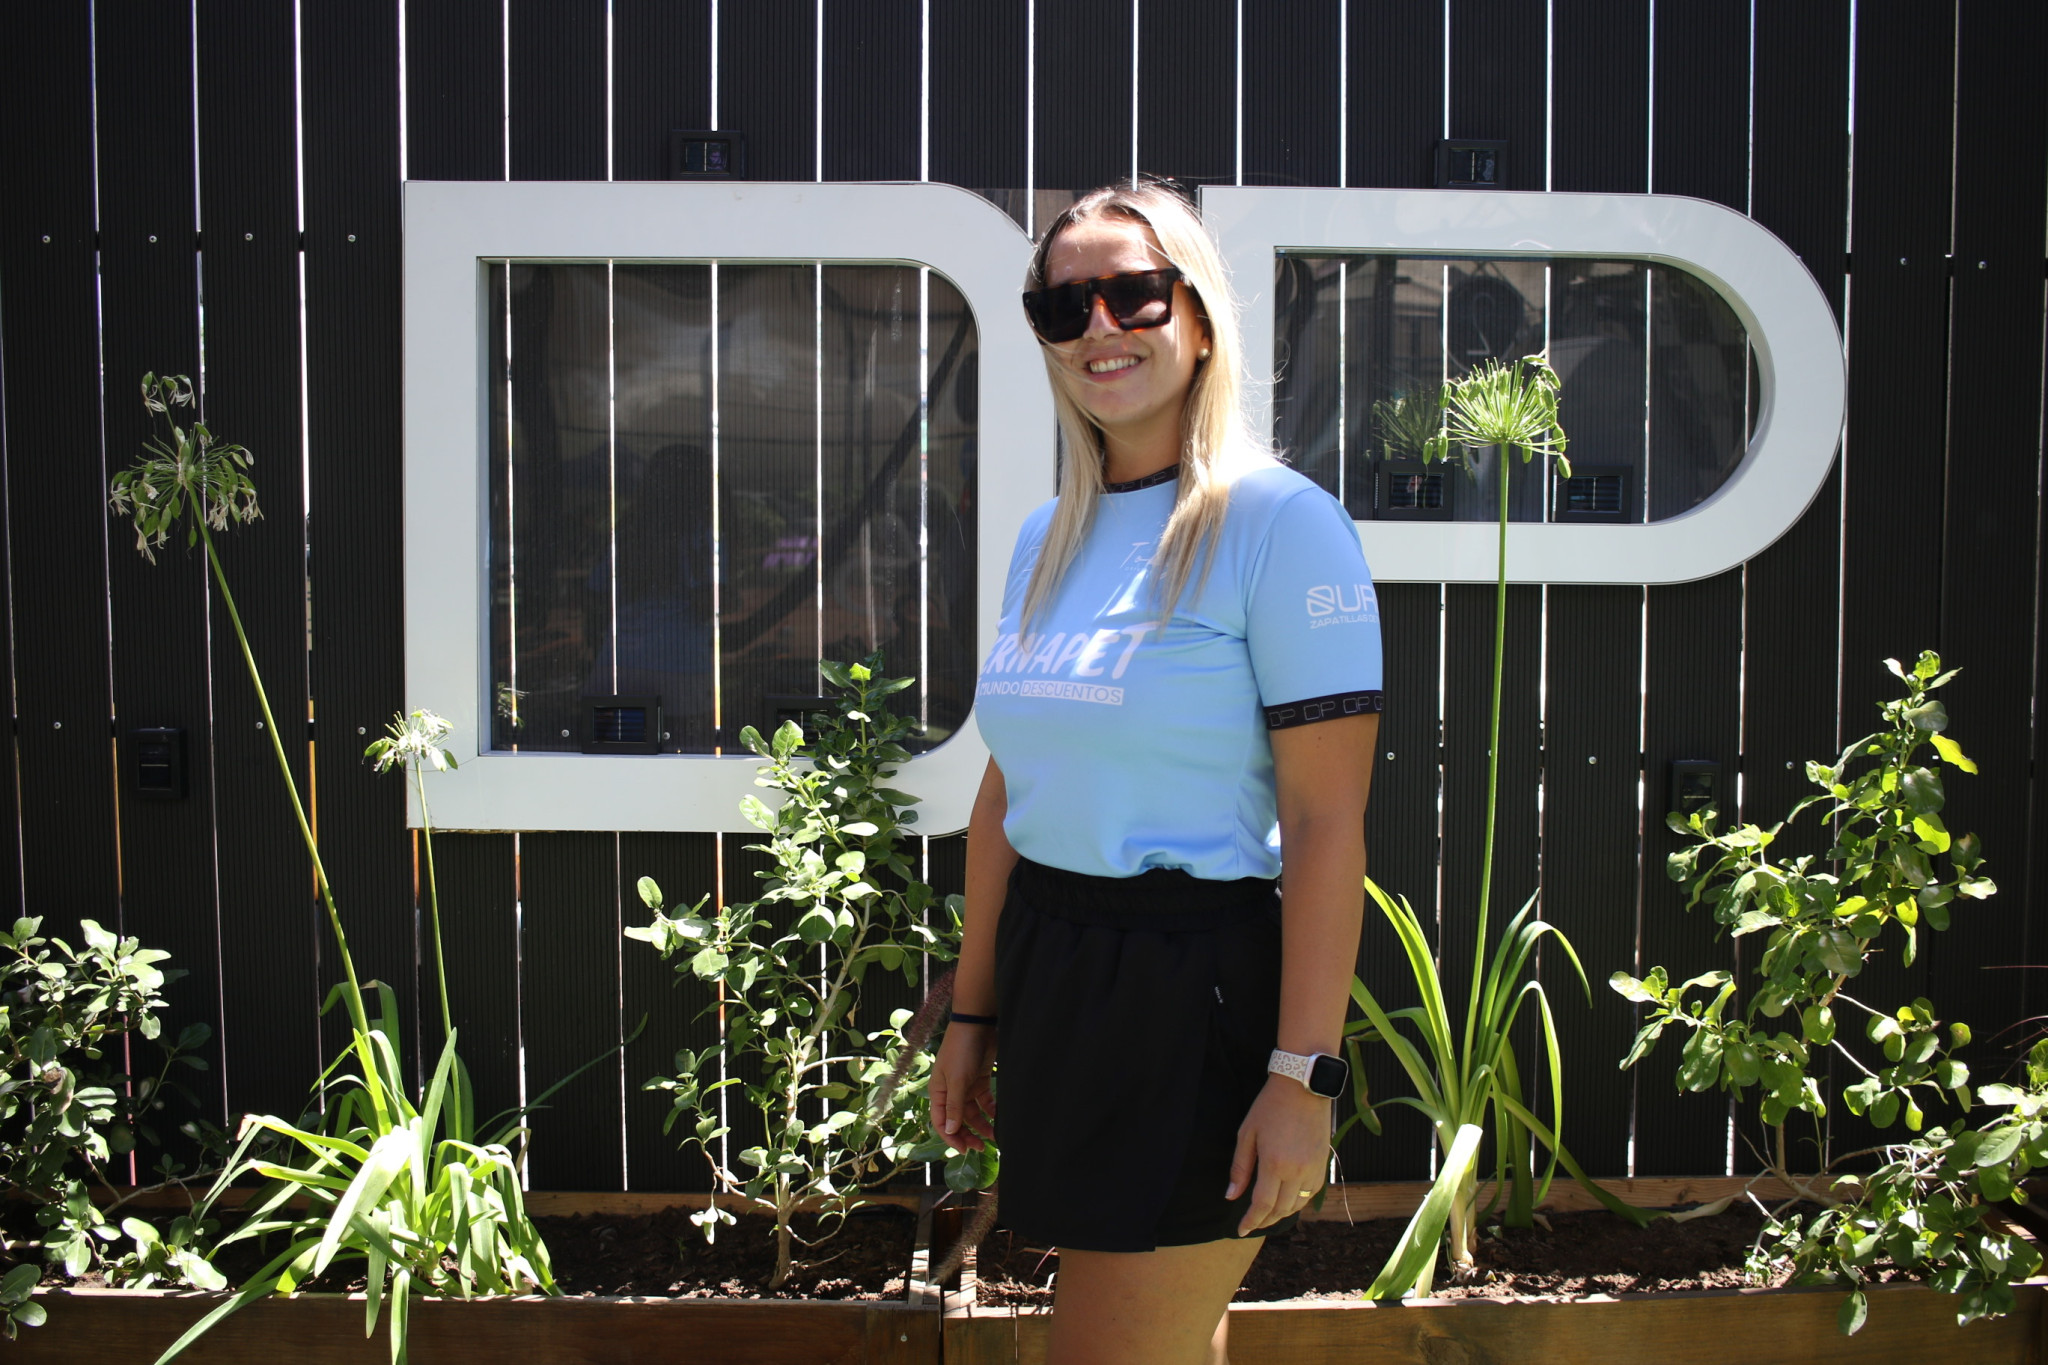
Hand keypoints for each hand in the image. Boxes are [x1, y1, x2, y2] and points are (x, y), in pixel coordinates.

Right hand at [929, 1021, 997, 1152]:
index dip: (951, 1138)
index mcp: (938, 1092)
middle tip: (982, 1147)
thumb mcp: (957, 1081)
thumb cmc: (961, 1050)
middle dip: (968, 1134)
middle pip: (958, 1119)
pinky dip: (991, 1110)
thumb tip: (950, 1131)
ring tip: (994, 1135)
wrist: (978, 1024)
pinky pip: (985, 1101)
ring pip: (973, 1112)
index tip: (965, 1150)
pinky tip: (998, 1117)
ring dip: (982, 1124)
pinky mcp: (980, 1079)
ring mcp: (966, 1085)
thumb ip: (954, 1107)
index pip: (941, 1122)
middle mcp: (950, 1091)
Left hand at [1226, 1074, 1331, 1235]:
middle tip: (1252, 1223)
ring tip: (1267, 1215)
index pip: (1262, 1205)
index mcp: (1275, 1164)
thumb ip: (1240, 1168)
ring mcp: (1313, 1169)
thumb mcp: (1247, 1134)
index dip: (1251, 1220)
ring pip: (1298, 1205)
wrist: (1303, 1087)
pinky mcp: (1323, 1164)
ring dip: (1282, 1214)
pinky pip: (1312, 1193)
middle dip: (1265, 1220)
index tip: (1240, 1230)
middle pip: (1281, 1209)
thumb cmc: (1270, 1107)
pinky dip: (1298, 1202)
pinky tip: (1287, 1201)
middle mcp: (1297, 1172)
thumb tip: (1231, 1196)